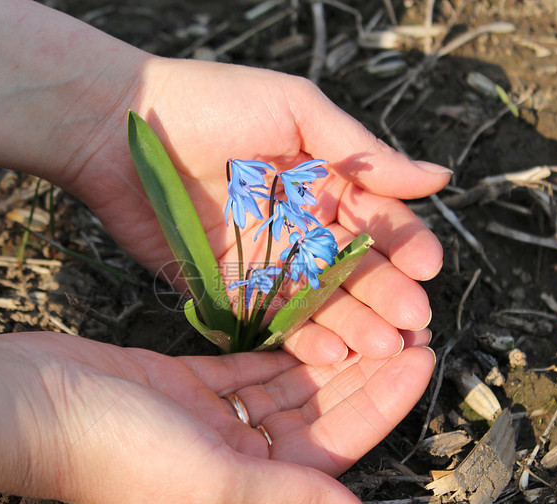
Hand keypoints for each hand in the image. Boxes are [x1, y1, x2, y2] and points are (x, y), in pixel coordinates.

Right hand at [0, 330, 435, 503]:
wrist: (27, 404)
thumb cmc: (116, 450)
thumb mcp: (213, 481)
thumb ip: (290, 497)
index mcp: (247, 488)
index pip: (336, 448)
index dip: (382, 405)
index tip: (421, 358)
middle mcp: (234, 455)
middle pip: (317, 412)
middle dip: (364, 372)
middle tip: (408, 324)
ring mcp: (208, 415)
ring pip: (285, 384)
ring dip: (326, 353)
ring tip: (370, 314)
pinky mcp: (183, 378)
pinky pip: (245, 362)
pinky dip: (277, 344)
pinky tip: (311, 318)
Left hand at [60, 58, 449, 364]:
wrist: (118, 125)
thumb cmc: (209, 101)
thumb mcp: (294, 109)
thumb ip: (360, 150)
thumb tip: (438, 177)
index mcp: (320, 181)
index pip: (374, 218)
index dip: (403, 243)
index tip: (427, 266)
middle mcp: (297, 225)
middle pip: (351, 267)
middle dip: (385, 293)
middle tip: (413, 319)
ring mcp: (263, 260)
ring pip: (317, 300)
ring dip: (352, 322)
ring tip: (382, 345)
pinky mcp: (225, 287)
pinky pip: (267, 318)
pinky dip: (297, 336)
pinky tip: (327, 350)